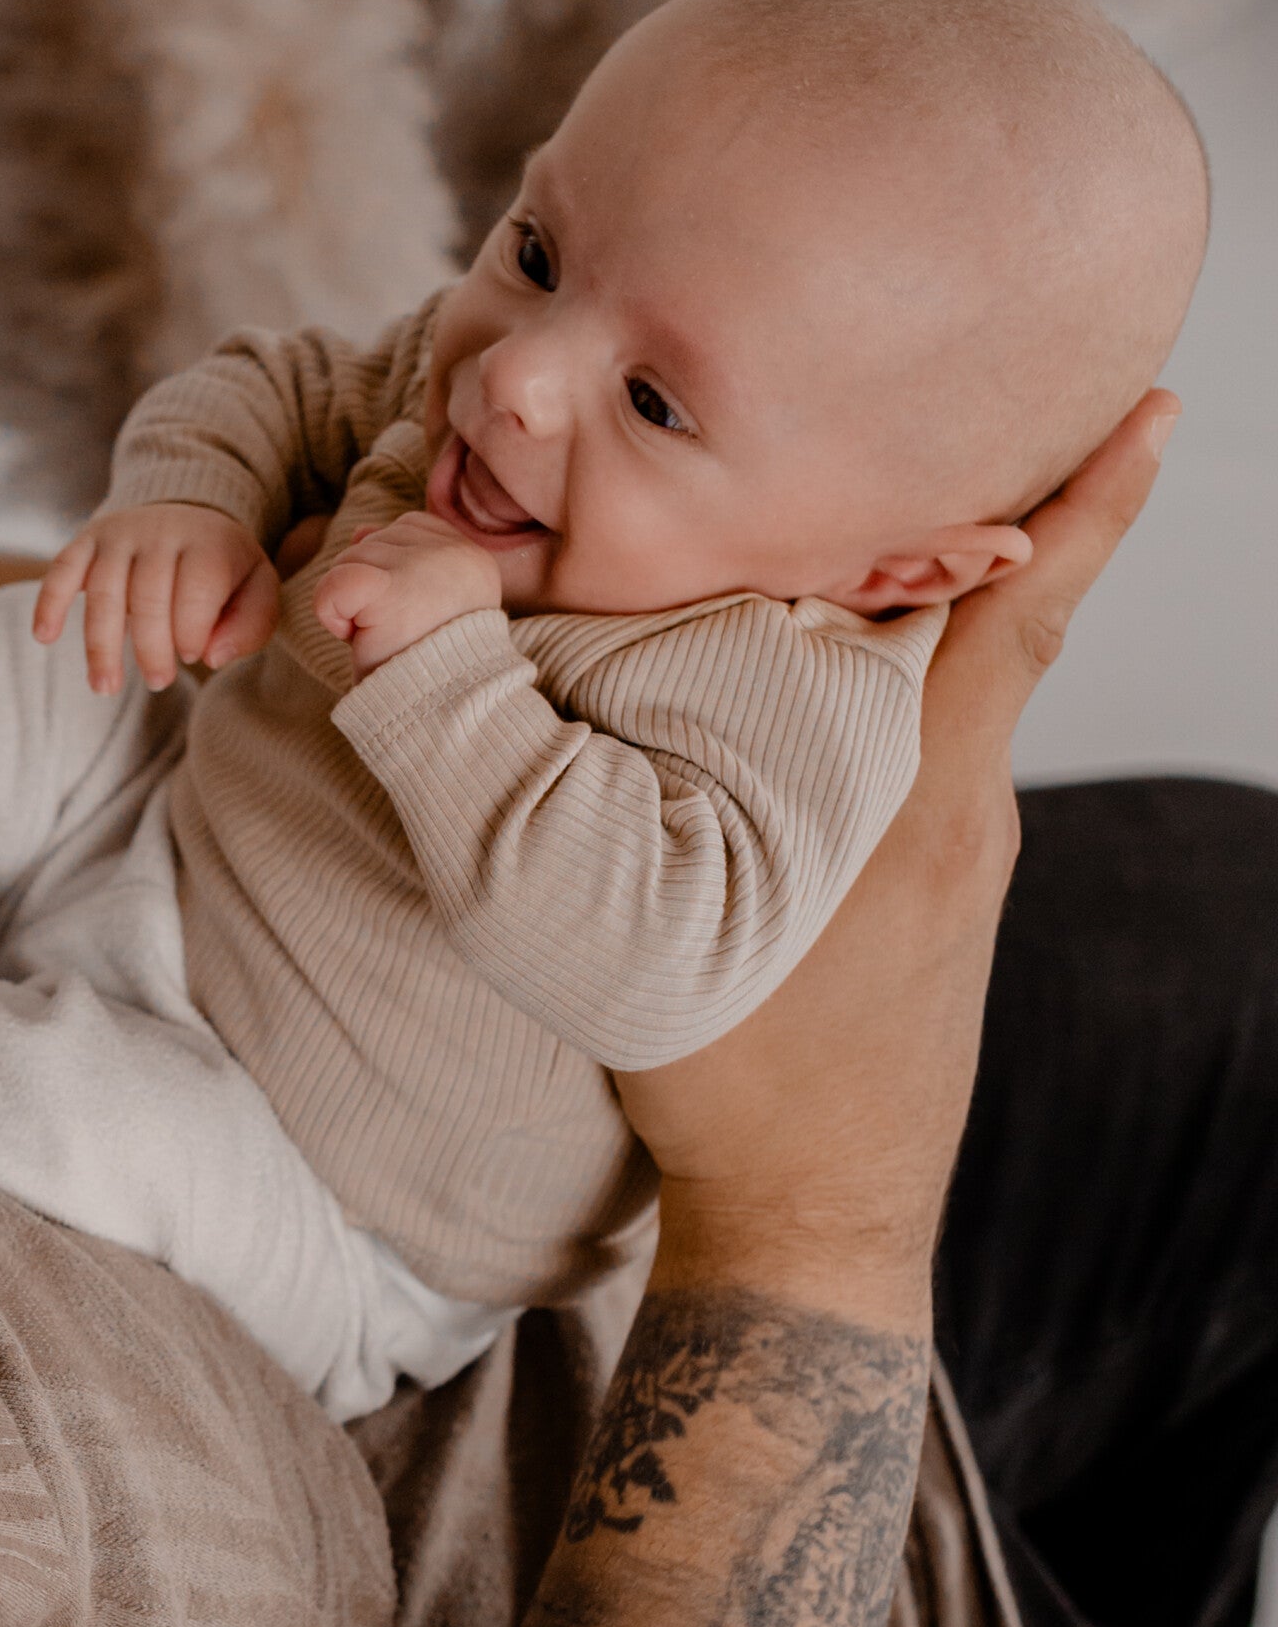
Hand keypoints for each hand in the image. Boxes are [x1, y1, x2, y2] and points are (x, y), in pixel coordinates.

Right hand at [32, 502, 279, 692]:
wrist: (188, 513)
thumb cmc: (224, 569)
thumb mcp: (257, 589)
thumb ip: (251, 625)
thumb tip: (212, 657)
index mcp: (208, 543)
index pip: (196, 590)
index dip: (192, 631)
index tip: (194, 656)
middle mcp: (160, 532)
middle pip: (148, 596)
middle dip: (151, 647)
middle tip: (159, 682)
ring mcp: (120, 535)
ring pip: (103, 590)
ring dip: (100, 644)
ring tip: (105, 687)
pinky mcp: (88, 540)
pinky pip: (62, 568)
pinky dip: (49, 601)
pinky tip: (45, 637)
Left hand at [314, 511, 502, 677]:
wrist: (443, 712)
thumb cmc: (432, 666)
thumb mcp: (428, 602)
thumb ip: (402, 560)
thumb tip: (360, 532)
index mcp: (469, 555)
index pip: (404, 531)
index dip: (391, 575)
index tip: (415, 617)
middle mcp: (454, 552)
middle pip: (372, 543)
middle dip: (368, 590)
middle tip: (399, 632)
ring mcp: (424, 566)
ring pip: (348, 560)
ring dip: (353, 606)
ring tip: (387, 637)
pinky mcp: (390, 589)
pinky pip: (334, 583)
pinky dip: (331, 612)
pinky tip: (357, 636)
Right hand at [616, 389, 1179, 1333]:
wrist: (814, 1225)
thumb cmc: (734, 1077)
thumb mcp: (656, 908)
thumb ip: (584, 771)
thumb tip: (475, 650)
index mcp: (919, 792)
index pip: (1019, 615)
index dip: (1087, 508)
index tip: (1151, 412)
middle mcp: (964, 808)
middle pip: (989, 627)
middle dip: (1001, 516)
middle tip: (1010, 401)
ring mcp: (963, 857)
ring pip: (952, 694)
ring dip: (930, 605)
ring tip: (878, 519)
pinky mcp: (941, 898)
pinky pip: (931, 756)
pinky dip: (902, 692)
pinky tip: (829, 682)